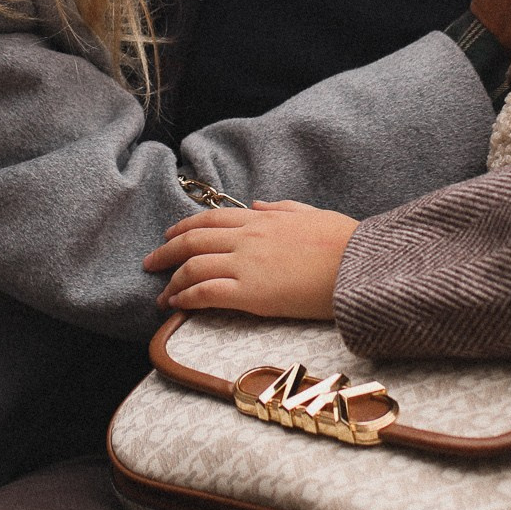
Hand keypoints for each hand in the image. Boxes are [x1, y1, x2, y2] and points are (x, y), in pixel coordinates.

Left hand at [145, 201, 356, 318]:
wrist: (360, 266)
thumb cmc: (345, 243)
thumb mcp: (313, 214)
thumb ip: (283, 208)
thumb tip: (261, 203)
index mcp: (262, 219)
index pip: (210, 220)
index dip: (184, 227)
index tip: (169, 237)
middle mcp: (247, 238)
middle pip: (192, 241)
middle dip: (166, 252)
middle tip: (150, 264)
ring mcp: (246, 264)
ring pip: (193, 267)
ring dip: (172, 281)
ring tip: (162, 295)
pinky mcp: (251, 293)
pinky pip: (206, 292)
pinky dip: (185, 298)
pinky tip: (176, 306)